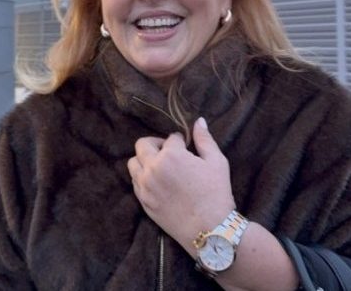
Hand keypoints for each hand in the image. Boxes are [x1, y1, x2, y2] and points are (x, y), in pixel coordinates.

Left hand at [127, 117, 235, 254]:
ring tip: (161, 167)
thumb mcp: (217, 162)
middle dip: (156, 144)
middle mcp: (152, 168)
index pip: (171, 138)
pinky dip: (143, 177)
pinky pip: (135, 182)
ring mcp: (145, 186)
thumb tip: (198, 121)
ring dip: (145, 160)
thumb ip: (204, 139)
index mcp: (171, 155)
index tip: (187, 148)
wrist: (209, 230)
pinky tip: (158, 182)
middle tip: (169, 152)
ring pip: (133, 163)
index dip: (181, 141)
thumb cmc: (216, 194)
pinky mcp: (143, 201)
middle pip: (143, 145)